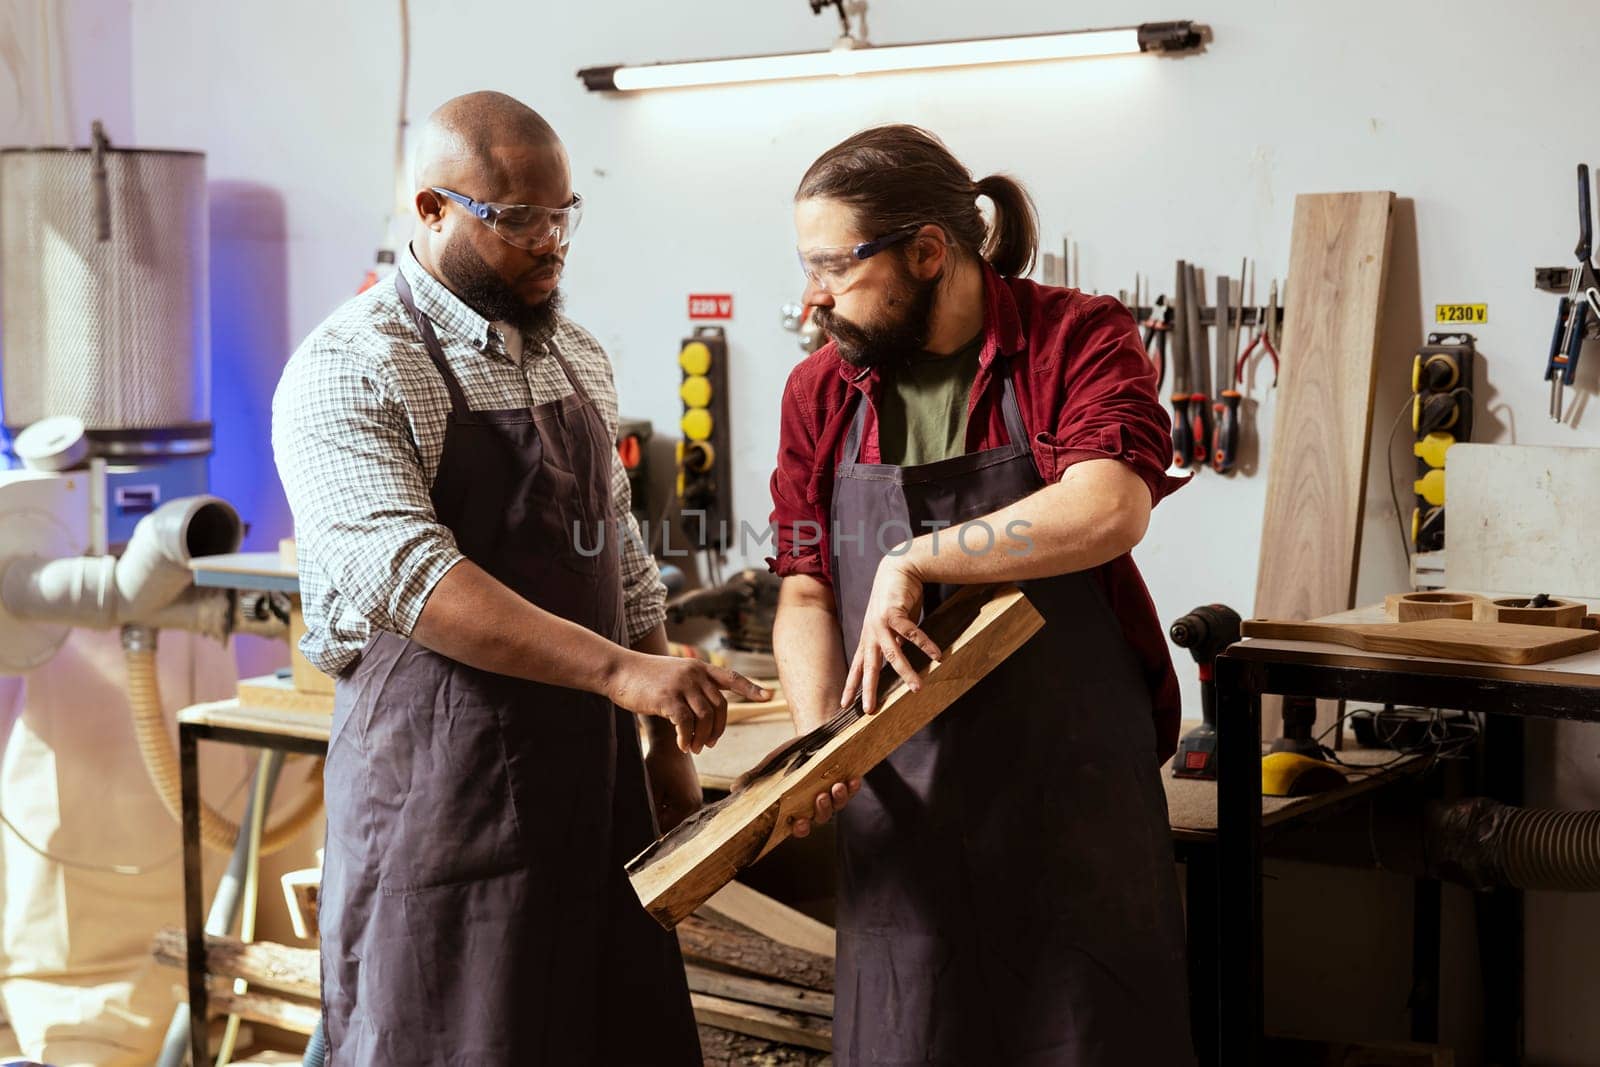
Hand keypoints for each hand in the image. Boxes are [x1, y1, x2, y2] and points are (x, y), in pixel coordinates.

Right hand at [607, 655, 768, 753]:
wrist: (618, 670)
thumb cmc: (645, 677)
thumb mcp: (674, 675)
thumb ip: (692, 687)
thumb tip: (705, 713)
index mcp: (700, 667)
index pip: (732, 678)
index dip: (752, 688)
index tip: (770, 696)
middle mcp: (695, 673)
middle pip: (720, 706)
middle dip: (718, 729)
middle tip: (709, 744)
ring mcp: (682, 685)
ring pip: (705, 717)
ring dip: (702, 737)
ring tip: (695, 748)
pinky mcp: (668, 698)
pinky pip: (686, 723)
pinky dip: (686, 738)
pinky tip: (682, 746)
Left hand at [642, 726, 703, 831]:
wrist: (671, 743)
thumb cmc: (659, 765)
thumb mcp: (652, 790)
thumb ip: (652, 813)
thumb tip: (650, 834)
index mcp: (688, 807)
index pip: (666, 829)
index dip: (651, 826)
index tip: (642, 816)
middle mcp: (696, 806)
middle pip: (672, 824)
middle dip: (658, 818)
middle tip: (648, 803)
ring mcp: (696, 800)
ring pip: (673, 816)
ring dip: (662, 811)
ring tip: (655, 794)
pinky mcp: (692, 794)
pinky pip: (677, 808)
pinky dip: (667, 804)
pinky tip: (661, 791)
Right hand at [731, 738, 860, 839]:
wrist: (810, 738)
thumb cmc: (787, 758)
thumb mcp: (769, 767)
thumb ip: (754, 778)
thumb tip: (733, 788)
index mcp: (796, 808)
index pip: (798, 827)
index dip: (800, 828)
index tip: (798, 823)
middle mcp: (816, 807)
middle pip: (821, 818)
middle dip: (822, 810)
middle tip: (820, 797)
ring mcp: (832, 796)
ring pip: (838, 805)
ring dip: (838, 798)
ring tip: (835, 786)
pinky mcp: (845, 782)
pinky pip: (851, 790)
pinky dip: (853, 787)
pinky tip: (853, 779)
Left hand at [840, 552, 941, 713]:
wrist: (897, 568)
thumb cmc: (895, 599)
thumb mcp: (890, 625)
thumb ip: (893, 642)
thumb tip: (899, 661)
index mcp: (868, 638)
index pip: (857, 667)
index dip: (851, 686)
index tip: (845, 705)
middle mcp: (871, 633)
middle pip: (869, 667)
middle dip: (868, 689)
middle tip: (870, 710)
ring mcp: (881, 624)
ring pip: (893, 654)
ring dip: (906, 672)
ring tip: (917, 688)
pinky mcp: (895, 613)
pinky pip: (912, 634)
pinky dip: (925, 645)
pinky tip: (937, 655)